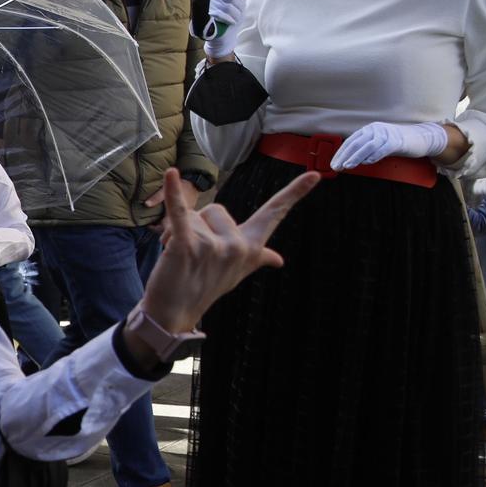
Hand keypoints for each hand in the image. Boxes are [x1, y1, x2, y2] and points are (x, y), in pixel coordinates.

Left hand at [139, 168, 318, 334]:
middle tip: (191, 253)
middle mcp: (237, 246)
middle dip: (197, 225)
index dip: (294, 193)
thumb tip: (278, 260)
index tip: (315, 176)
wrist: (174, 312)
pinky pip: (179, 214)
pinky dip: (172, 194)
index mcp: (251, 246)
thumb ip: (257, 257)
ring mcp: (214, 247)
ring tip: (176, 255)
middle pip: (214, 209)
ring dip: (175, 230)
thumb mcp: (237, 271)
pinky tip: (170, 174)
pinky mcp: (186, 247)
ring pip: (193, 215)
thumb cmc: (205, 286)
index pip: (274, 214)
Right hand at [203, 0, 247, 58]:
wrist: (221, 36)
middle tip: (239, 12)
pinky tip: (231, 22)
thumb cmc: (230, 17)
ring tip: (235, 18)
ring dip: (236, 14)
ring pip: (229, 6)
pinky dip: (230, 19)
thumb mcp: (236, 1)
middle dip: (240, 6)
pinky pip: (222, 14)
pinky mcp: (205, 16)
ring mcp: (207, 5)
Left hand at [330, 120, 448, 170]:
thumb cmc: (397, 143)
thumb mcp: (378, 143)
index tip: (333, 164)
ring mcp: (387, 134)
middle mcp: (376, 129)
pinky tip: (367, 163)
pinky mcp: (397, 141)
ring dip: (355, 157)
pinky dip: (373, 156)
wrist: (421, 138)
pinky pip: (382, 149)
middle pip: (356, 143)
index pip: (350, 141)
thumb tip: (348, 160)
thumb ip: (365, 149)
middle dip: (344, 156)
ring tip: (347, 166)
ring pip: (367, 146)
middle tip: (336, 167)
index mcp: (369, 129)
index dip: (340, 153)